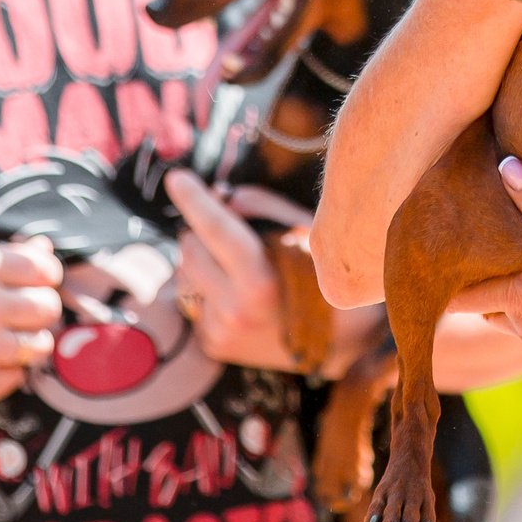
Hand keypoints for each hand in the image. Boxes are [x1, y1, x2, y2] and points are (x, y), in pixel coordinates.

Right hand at [0, 240, 61, 409]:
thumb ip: (0, 259)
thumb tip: (47, 251)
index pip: (45, 269)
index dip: (47, 278)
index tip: (38, 286)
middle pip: (48, 307)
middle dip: (39, 311)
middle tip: (19, 316)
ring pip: (40, 344)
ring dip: (27, 343)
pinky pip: (17, 377)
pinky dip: (5, 371)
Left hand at [168, 172, 382, 373]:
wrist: (343, 340)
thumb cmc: (324, 277)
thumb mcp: (305, 234)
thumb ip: (262, 208)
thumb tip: (220, 197)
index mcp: (260, 282)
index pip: (216, 230)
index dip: (195, 200)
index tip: (177, 177)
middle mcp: (234, 311)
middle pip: (190, 250)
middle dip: (202, 232)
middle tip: (230, 230)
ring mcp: (221, 332)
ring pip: (185, 276)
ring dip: (202, 261)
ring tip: (238, 267)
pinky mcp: (213, 344)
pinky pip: (193, 301)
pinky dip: (209, 290)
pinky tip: (239, 296)